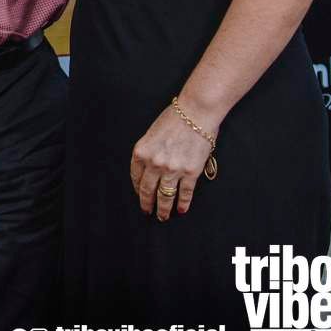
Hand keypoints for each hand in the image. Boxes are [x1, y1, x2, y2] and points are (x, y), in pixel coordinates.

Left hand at [129, 100, 217, 220]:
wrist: (195, 113)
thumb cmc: (173, 119)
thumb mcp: (151, 134)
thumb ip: (148, 152)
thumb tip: (149, 168)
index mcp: (141, 152)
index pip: (135, 177)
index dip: (137, 188)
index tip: (139, 195)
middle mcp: (154, 163)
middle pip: (147, 190)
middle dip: (146, 203)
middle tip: (147, 212)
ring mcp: (172, 170)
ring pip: (165, 195)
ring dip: (163, 209)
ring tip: (162, 217)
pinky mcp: (190, 173)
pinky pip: (184, 193)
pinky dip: (182, 204)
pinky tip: (180, 210)